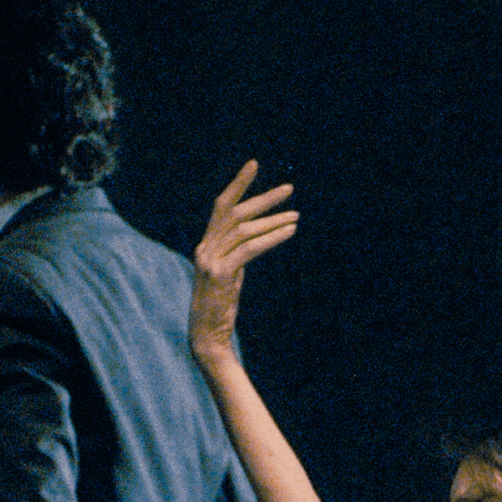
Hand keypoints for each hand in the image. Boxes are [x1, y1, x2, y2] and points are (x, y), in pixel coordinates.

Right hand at [191, 160, 298, 357]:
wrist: (206, 336)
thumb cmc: (220, 308)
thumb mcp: (229, 276)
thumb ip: (237, 255)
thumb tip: (255, 239)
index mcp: (206, 245)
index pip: (221, 206)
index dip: (238, 184)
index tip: (254, 164)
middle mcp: (205, 248)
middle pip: (235, 212)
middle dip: (263, 198)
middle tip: (289, 189)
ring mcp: (210, 260)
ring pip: (245, 229)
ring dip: (274, 220)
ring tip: (296, 216)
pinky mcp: (221, 274)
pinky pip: (250, 249)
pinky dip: (271, 238)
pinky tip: (289, 232)